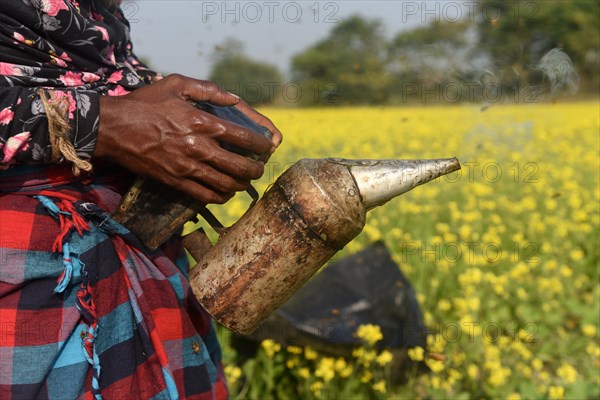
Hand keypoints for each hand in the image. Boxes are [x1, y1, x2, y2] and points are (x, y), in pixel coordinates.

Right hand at [95, 74, 273, 203]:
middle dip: (256, 169)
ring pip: (226, 184)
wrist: (112, 129)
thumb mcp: (176, 84)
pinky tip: (225, 193)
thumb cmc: (144, 104)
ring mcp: (187, 167)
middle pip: (240, 166)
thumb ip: (209, 89)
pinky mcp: (175, 182)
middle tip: (259, 168)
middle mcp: (199, 147)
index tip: (268, 146)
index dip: (262, 144)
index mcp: (202, 122)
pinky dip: (221, 197)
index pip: (244, 137)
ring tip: (245, 181)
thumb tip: (235, 98)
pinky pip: (206, 196)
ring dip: (241, 185)